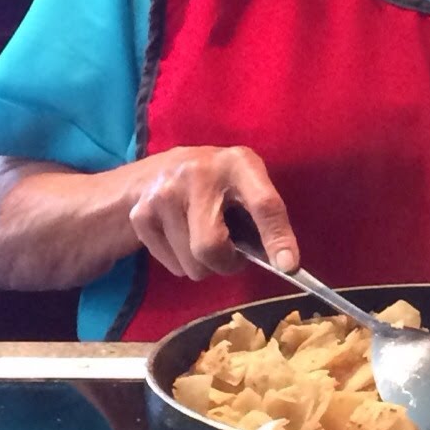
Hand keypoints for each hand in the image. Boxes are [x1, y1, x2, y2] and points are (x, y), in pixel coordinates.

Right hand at [126, 145, 296, 279]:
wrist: (154, 174)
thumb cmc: (215, 184)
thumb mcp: (244, 183)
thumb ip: (260, 215)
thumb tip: (283, 263)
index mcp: (238, 163)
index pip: (263, 204)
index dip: (277, 237)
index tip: (289, 266)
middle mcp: (198, 173)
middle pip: (211, 245)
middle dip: (226, 264)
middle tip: (231, 258)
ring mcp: (164, 194)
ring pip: (192, 263)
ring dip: (204, 265)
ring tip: (203, 239)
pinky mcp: (141, 215)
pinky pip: (173, 265)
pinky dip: (182, 263)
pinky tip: (181, 237)